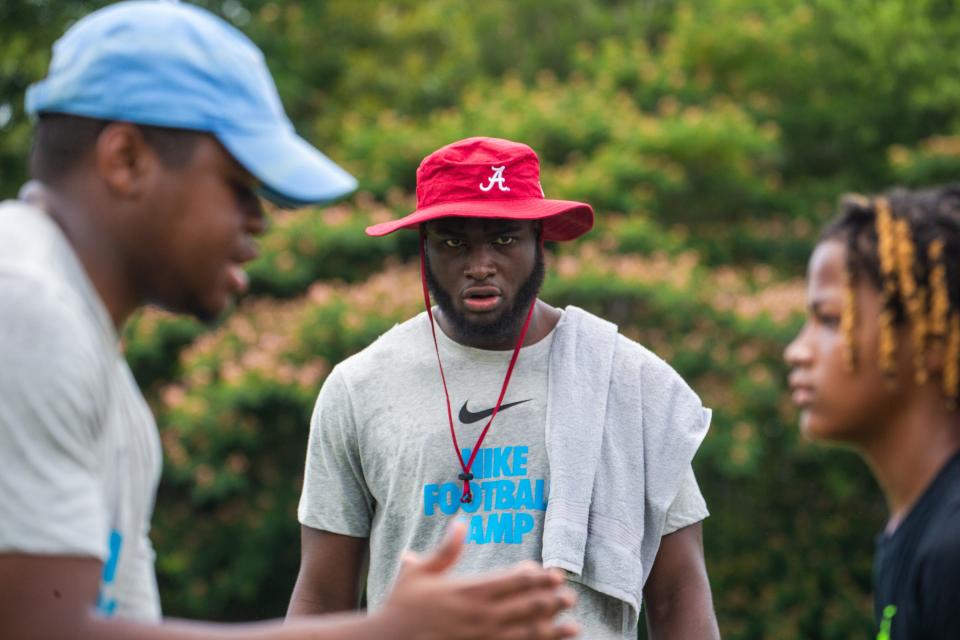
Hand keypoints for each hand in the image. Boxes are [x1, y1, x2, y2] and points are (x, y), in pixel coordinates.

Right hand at [377, 521, 578, 639]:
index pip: (514, 581)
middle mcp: (480, 616)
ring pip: (526, 634)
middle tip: (570, 596)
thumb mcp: (419, 573)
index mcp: (469, 591)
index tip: (554, 574)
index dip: (538, 577)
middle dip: (552, 601)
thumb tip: (460, 522)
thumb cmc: (402, 606)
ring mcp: (482, 639)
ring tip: (573, 625)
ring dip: (552, 628)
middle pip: (527, 606)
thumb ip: (445, 550)